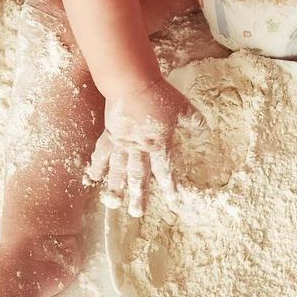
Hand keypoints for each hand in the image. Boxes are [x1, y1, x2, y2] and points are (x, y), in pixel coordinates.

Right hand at [86, 78, 200, 216]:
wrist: (133, 83)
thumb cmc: (159, 94)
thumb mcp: (183, 107)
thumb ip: (193, 121)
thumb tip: (205, 130)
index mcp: (158, 144)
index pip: (164, 170)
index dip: (168, 185)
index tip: (172, 200)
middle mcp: (139, 148)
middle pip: (138, 176)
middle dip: (138, 196)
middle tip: (136, 213)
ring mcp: (122, 143)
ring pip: (118, 169)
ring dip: (115, 187)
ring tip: (112, 204)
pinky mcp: (110, 134)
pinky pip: (102, 153)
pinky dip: (96, 165)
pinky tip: (91, 177)